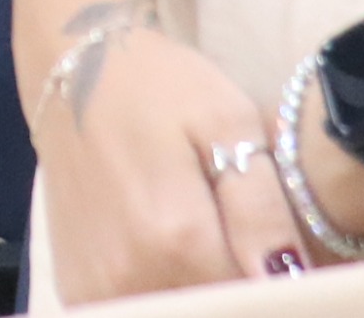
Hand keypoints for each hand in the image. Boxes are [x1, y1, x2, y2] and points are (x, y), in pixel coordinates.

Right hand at [31, 26, 307, 299]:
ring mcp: (98, 291)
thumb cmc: (159, 87)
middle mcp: (132, 275)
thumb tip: (290, 276)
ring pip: (184, 310)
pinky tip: (171, 252)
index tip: (281, 251)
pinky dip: (168, 291)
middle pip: (217, 308)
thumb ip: (261, 208)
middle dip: (241, 284)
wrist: (73, 71)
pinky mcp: (79, 292)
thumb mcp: (228, 122)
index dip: (280, 282)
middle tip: (240, 231)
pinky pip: (143, 308)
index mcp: (177, 238)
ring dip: (204, 288)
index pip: (257, 300)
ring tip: (208, 235)